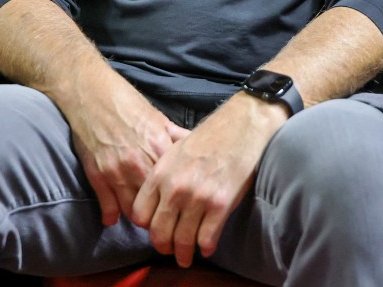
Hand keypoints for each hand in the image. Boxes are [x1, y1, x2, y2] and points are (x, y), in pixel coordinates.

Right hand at [68, 83, 188, 226]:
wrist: (94, 97)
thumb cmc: (129, 106)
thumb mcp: (160, 119)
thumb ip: (178, 138)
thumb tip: (201, 148)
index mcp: (159, 147)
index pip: (176, 184)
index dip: (181, 197)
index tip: (183, 205)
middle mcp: (139, 163)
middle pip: (157, 202)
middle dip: (162, 213)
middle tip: (165, 219)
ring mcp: (117, 171)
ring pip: (133, 209)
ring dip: (138, 216)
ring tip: (144, 219)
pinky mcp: (97, 176)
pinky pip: (107, 206)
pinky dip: (111, 215)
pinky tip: (115, 218)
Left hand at [131, 92, 285, 266]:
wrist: (243, 126)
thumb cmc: (211, 135)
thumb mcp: (176, 145)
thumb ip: (162, 168)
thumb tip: (155, 182)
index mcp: (160, 173)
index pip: (140, 215)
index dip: (148, 226)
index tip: (156, 228)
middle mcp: (175, 188)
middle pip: (158, 233)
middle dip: (164, 246)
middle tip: (170, 249)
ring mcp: (198, 198)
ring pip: (182, 240)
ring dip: (184, 253)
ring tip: (187, 256)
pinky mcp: (221, 204)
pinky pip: (207, 238)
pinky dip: (206, 246)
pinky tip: (208, 246)